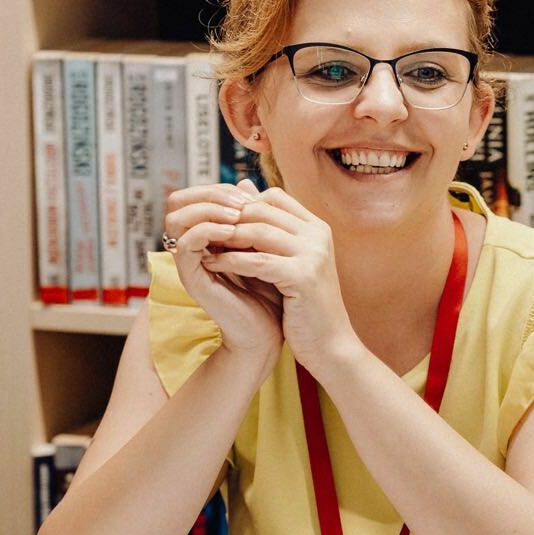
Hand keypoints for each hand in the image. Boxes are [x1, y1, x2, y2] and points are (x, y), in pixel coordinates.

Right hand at [163, 181, 283, 370]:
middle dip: (211, 193)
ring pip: (176, 218)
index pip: (194, 195)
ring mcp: (189, 263)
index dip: (219, 188)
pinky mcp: (192, 278)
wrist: (270, 331)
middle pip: (178, 201)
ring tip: (238, 215)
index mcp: (205, 237)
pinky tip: (233, 232)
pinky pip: (186, 244)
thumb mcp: (263, 245)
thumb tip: (248, 180)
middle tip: (241, 202)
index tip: (250, 195)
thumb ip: (252, 216)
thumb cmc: (270, 291)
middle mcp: (192, 248)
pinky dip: (207, 231)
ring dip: (208, 209)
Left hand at [198, 187, 358, 378]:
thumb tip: (242, 190)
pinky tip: (212, 264)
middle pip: (263, 209)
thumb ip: (270, 231)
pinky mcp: (303, 276)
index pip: (273, 197)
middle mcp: (318, 235)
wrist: (330, 344)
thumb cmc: (306, 305)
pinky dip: (231, 260)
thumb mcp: (289, 261)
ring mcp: (313, 254)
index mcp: (317, 228)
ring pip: (258, 231)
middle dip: (229, 218)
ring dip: (226, 237)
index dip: (242, 205)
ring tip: (204, 243)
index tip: (219, 220)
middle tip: (204, 228)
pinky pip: (258, 261)